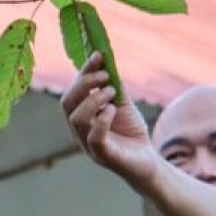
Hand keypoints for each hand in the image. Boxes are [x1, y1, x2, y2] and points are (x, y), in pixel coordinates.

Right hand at [61, 52, 158, 188]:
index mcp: (81, 117)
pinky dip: (102, 120)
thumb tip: (107, 61)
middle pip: (67, 103)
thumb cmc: (131, 132)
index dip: (82, 72)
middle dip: (84, 84)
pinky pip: (94, 138)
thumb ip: (113, 86)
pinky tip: (113, 111)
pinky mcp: (104, 156)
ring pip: (77, 118)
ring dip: (94, 98)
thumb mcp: (122, 104)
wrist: (148, 161)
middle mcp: (79, 131)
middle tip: (105, 75)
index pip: (72, 92)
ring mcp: (89, 145)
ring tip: (112, 93)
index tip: (98, 55)